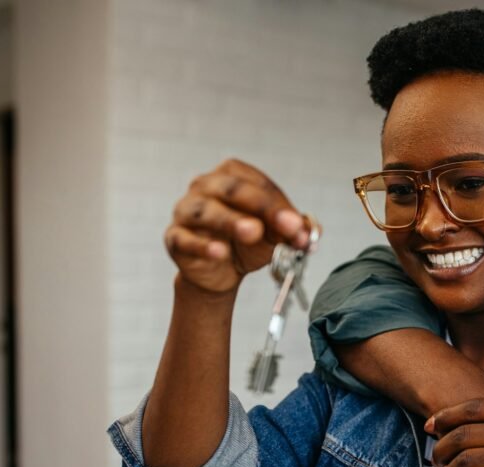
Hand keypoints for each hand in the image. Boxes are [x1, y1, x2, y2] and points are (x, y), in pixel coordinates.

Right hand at [165, 158, 311, 293]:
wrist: (222, 273)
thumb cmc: (247, 243)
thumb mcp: (273, 235)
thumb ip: (291, 231)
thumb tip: (309, 232)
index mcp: (232, 176)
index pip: (258, 184)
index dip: (280, 205)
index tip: (299, 227)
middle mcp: (205, 186)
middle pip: (233, 190)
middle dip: (263, 207)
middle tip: (286, 225)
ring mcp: (187, 211)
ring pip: (207, 211)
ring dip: (231, 221)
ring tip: (253, 232)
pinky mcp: (174, 238)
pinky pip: (185, 239)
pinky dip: (202, 245)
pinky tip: (220, 252)